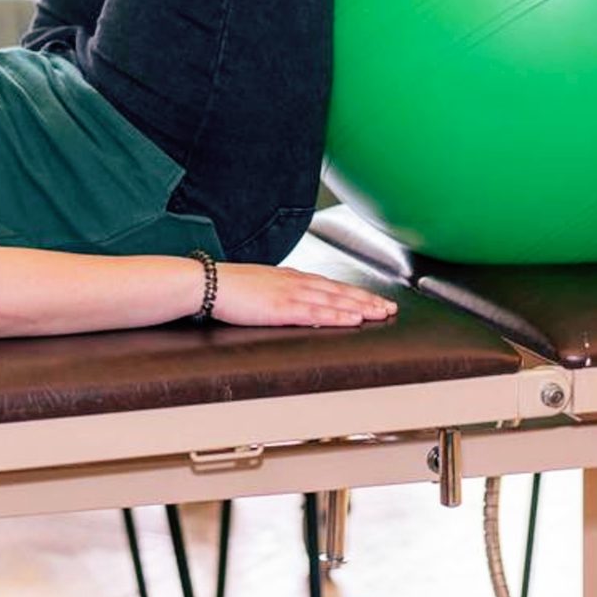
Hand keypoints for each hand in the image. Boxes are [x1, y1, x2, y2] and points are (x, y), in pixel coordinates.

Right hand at [210, 264, 397, 327]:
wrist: (207, 282)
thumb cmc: (228, 286)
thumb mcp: (259, 285)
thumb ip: (278, 291)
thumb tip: (290, 298)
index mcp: (290, 277)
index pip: (330, 285)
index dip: (354, 292)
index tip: (373, 299)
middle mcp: (295, 282)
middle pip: (339, 291)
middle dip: (367, 299)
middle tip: (389, 308)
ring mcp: (290, 294)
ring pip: (334, 301)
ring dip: (360, 307)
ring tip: (380, 314)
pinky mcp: (282, 308)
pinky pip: (316, 313)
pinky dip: (337, 315)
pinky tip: (352, 319)